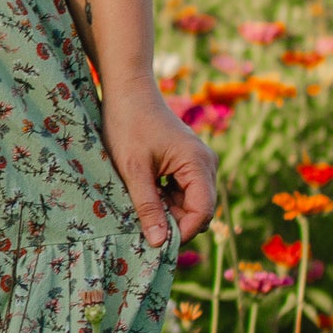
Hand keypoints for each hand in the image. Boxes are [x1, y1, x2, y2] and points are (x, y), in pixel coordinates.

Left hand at [102, 89, 216, 249]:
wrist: (127, 90)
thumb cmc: (127, 124)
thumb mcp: (133, 169)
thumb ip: (147, 206)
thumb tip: (159, 242)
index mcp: (198, 164)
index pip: (202, 212)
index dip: (182, 232)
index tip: (155, 242)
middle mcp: (206, 164)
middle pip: (199, 210)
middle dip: (174, 222)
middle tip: (142, 224)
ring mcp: (198, 163)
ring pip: (190, 203)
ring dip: (167, 211)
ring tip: (138, 205)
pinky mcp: (187, 162)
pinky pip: (183, 192)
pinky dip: (165, 199)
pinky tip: (143, 194)